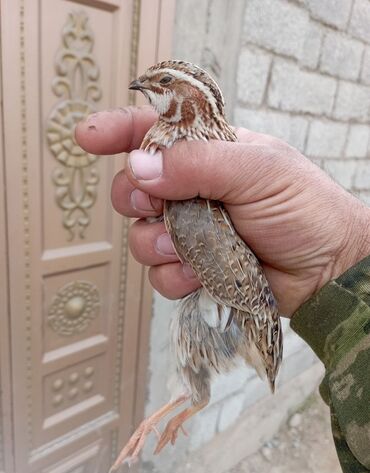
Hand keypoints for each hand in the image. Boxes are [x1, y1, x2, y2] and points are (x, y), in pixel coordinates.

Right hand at [75, 107, 369, 317]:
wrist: (325, 268)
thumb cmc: (304, 208)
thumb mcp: (258, 170)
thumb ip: (198, 164)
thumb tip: (139, 166)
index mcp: (207, 154)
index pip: (153, 133)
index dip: (118, 132)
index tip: (89, 137)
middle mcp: (192, 191)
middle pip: (133, 187)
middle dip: (135, 197)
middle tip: (154, 203)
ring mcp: (190, 231)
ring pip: (140, 236)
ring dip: (157, 243)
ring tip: (191, 246)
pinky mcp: (193, 268)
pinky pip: (160, 275)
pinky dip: (175, 276)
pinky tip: (200, 272)